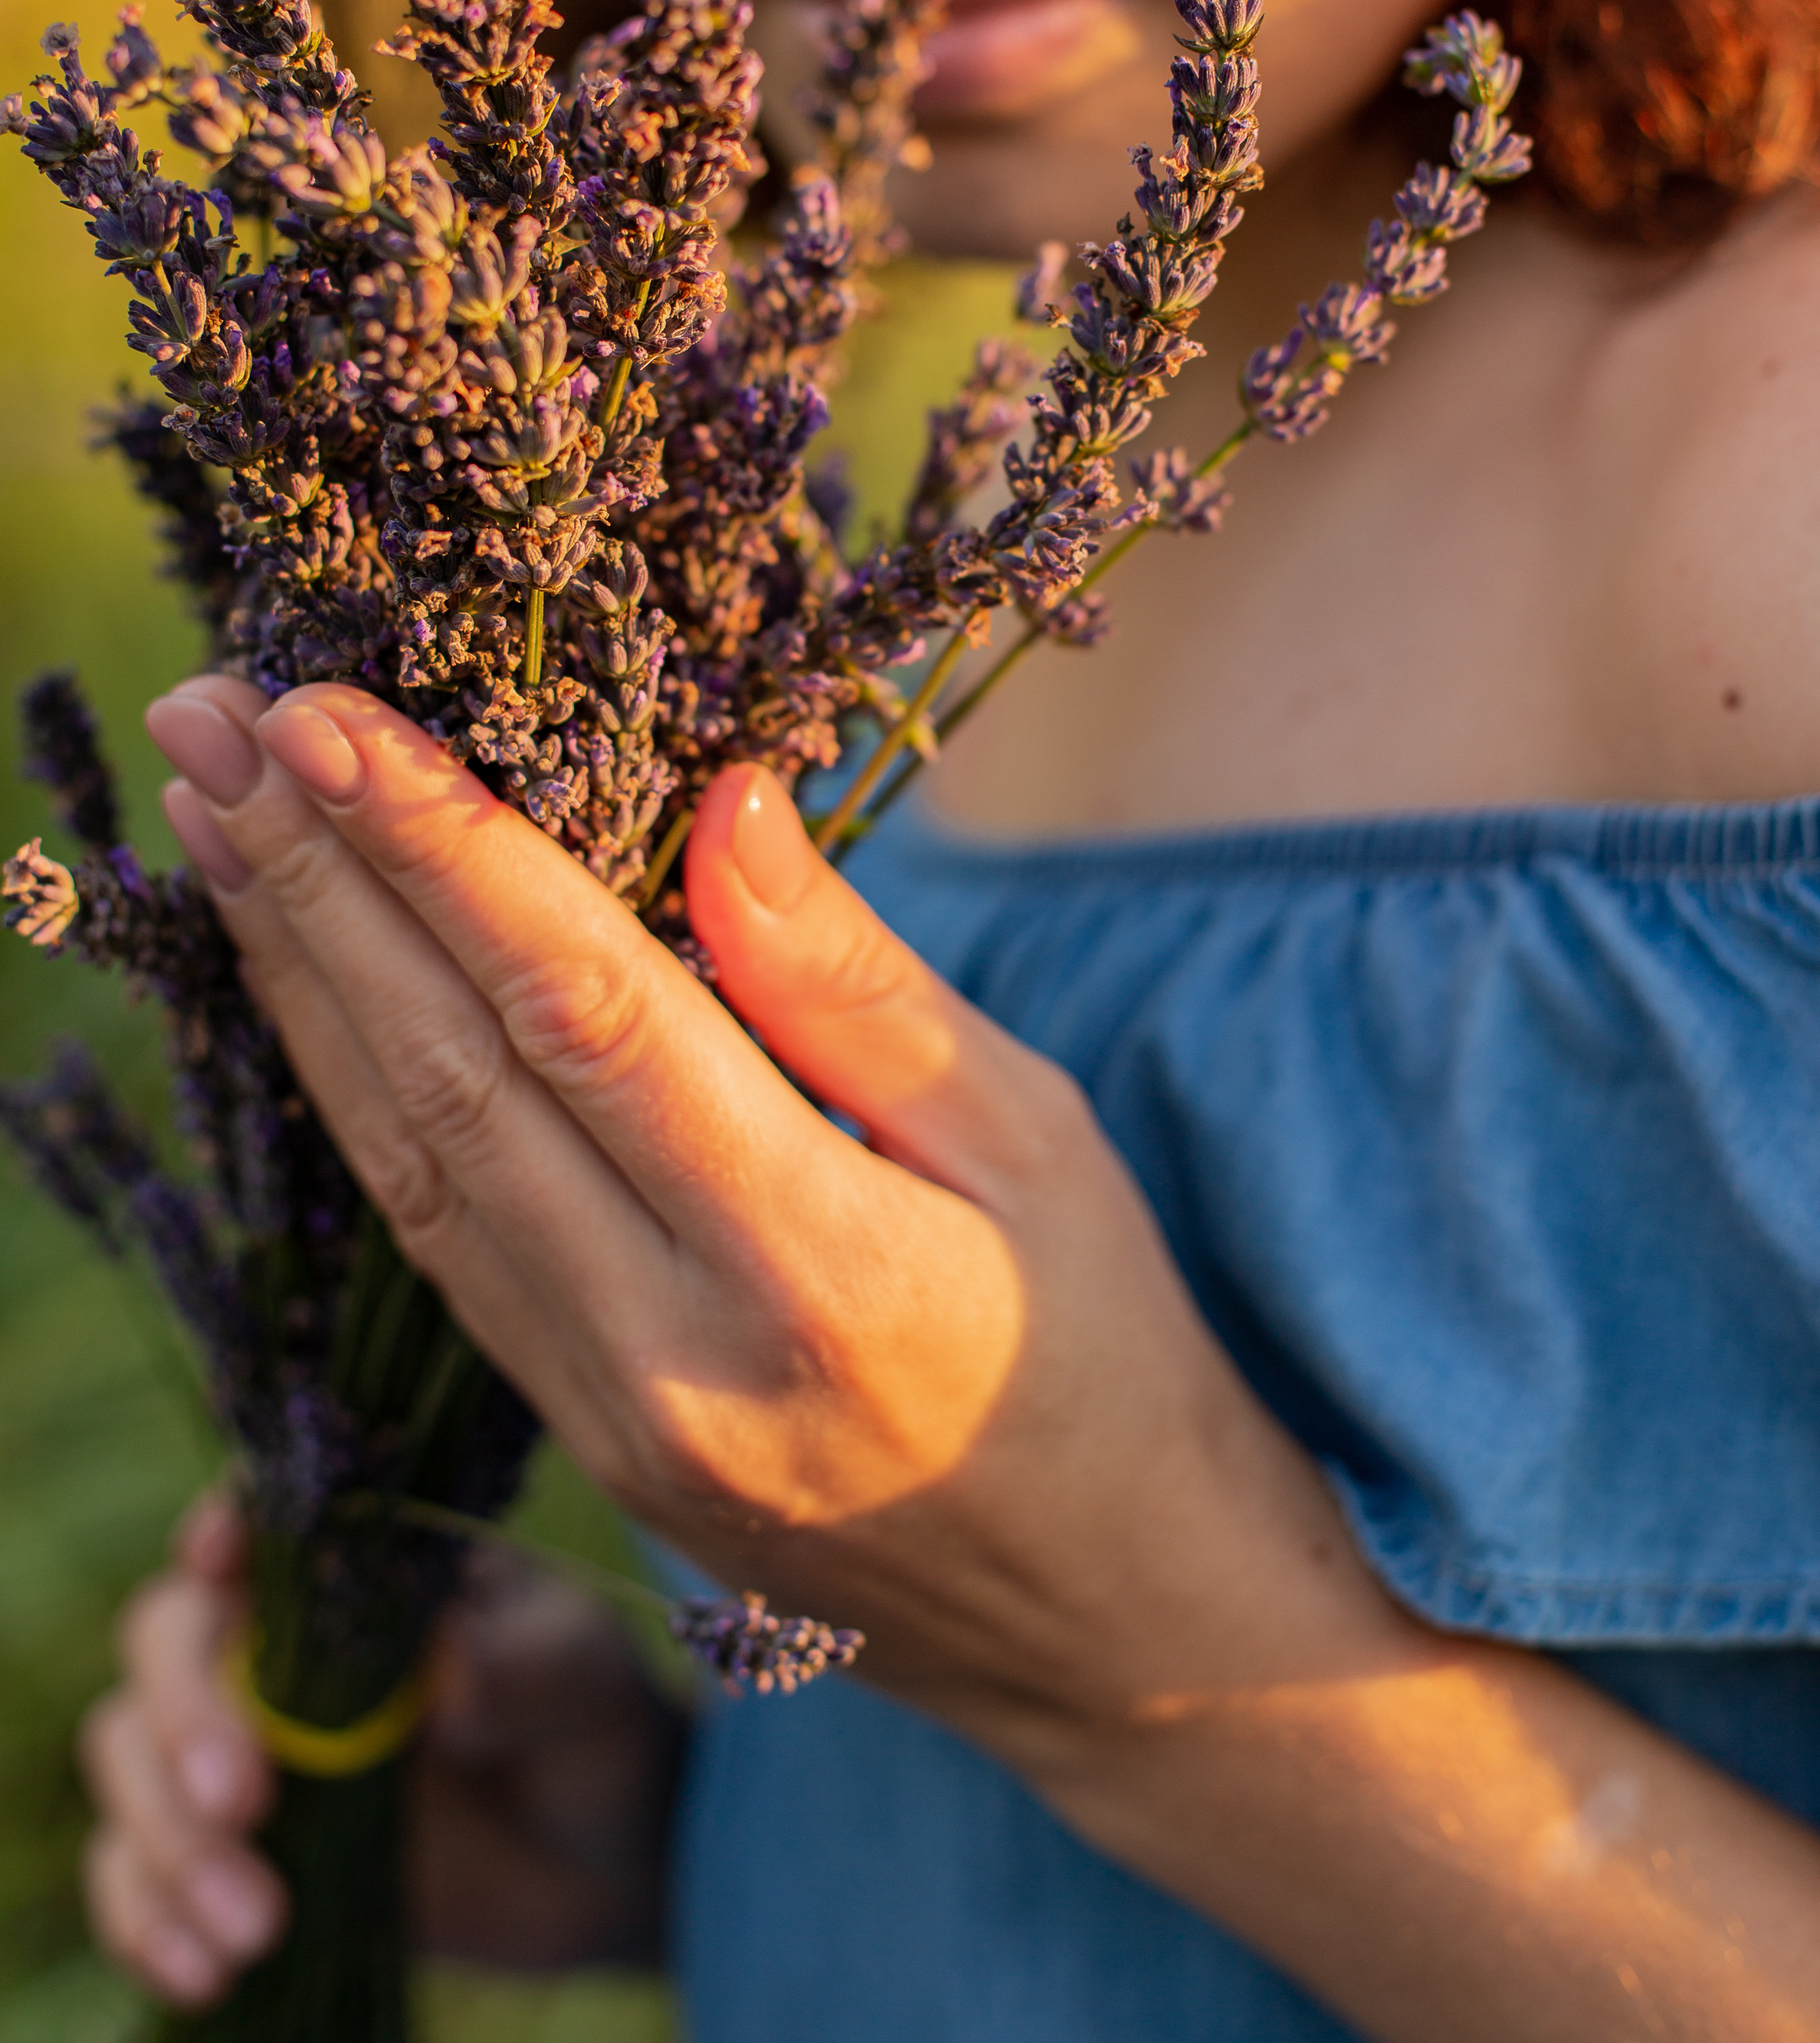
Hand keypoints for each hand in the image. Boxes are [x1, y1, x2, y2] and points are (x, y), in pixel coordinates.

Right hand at [82, 1494, 686, 2007]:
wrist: (604, 1851)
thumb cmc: (588, 1718)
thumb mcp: (581, 1678)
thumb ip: (520, 1665)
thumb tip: (445, 1672)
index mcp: (355, 1556)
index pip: (261, 1514)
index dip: (221, 1525)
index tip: (215, 1561)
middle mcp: (275, 1635)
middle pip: (165, 1635)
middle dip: (182, 1717)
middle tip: (244, 1801)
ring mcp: (238, 1742)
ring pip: (131, 1760)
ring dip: (167, 1843)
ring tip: (258, 1928)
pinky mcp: (225, 1850)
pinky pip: (135, 1875)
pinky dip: (146, 1923)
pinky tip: (202, 1976)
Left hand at [145, 676, 1399, 1786]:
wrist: (1101, 1617)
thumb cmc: (1098, 1342)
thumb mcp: (1032, 1135)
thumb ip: (854, 981)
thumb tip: (720, 804)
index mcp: (817, 1263)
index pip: (587, 1017)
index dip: (447, 855)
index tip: (331, 721)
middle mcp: (675, 1357)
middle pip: (453, 1079)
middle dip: (319, 883)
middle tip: (215, 720)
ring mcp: (605, 1419)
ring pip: (409, 1165)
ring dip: (300, 977)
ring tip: (215, 820)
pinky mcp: (577, 1442)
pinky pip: (434, 1244)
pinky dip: (352, 1096)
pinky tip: (304, 987)